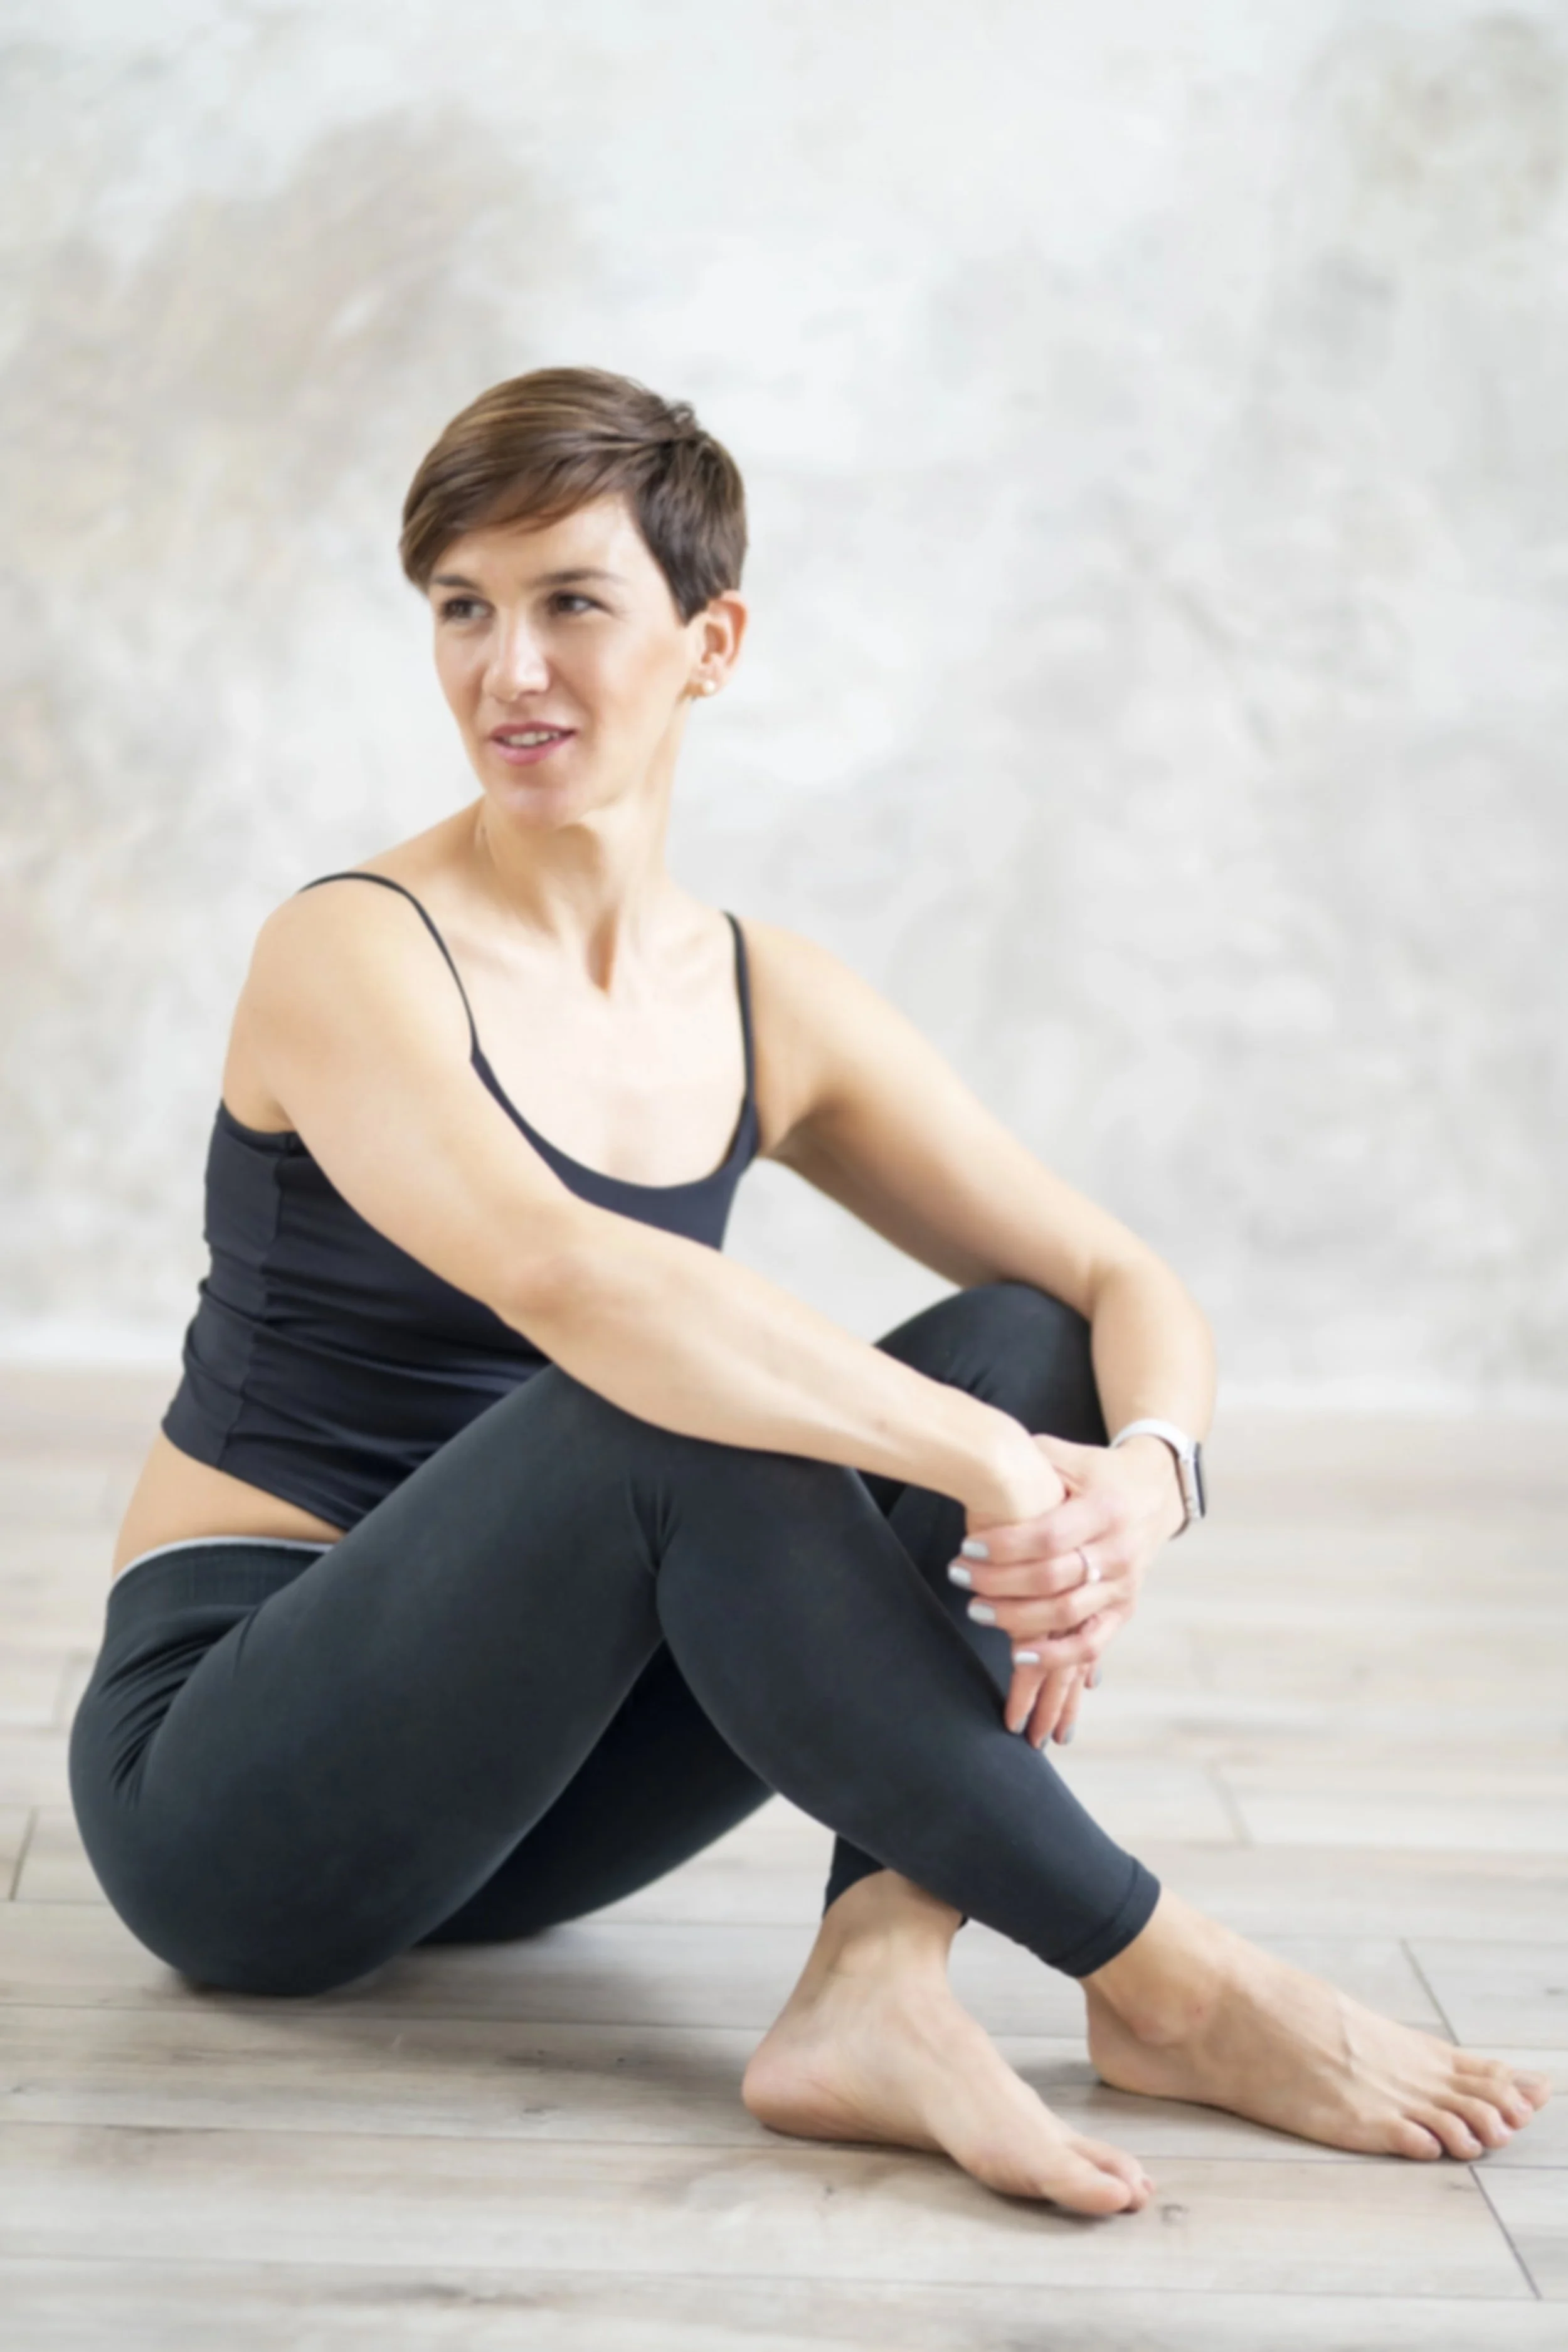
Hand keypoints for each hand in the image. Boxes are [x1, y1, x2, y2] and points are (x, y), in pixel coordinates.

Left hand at [959, 1431, 1185, 1750]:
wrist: (1154, 1493)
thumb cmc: (1098, 1473)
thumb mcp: (1069, 1456)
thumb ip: (1029, 1459)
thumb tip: (980, 1458)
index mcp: (1105, 1508)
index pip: (1049, 1536)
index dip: (1004, 1546)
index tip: (967, 1547)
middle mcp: (1120, 1550)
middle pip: (1052, 1579)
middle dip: (998, 1582)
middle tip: (960, 1575)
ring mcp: (1124, 1584)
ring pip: (1066, 1614)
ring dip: (1015, 1618)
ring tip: (977, 1609)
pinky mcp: (1124, 1609)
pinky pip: (1091, 1644)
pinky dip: (1055, 1656)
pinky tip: (1019, 1655)